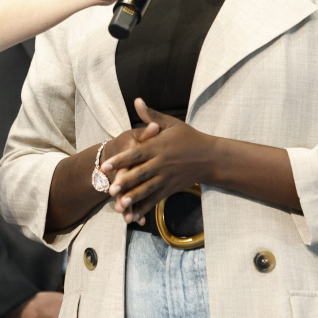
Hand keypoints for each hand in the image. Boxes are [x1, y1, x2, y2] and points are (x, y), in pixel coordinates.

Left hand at [102, 99, 219, 223]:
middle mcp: (161, 164)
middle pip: (141, 174)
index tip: (106, 165)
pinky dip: (144, 208)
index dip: (121, 159)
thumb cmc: (189, 138)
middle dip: (125, 182)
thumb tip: (137, 101)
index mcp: (159, 147)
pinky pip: (155, 200)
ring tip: (119, 205)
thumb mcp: (171, 123)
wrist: (211, 158)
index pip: (137, 154)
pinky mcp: (170, 189)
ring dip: (133, 198)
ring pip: (148, 190)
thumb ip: (151, 115)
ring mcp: (166, 178)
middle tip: (110, 189)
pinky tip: (133, 216)